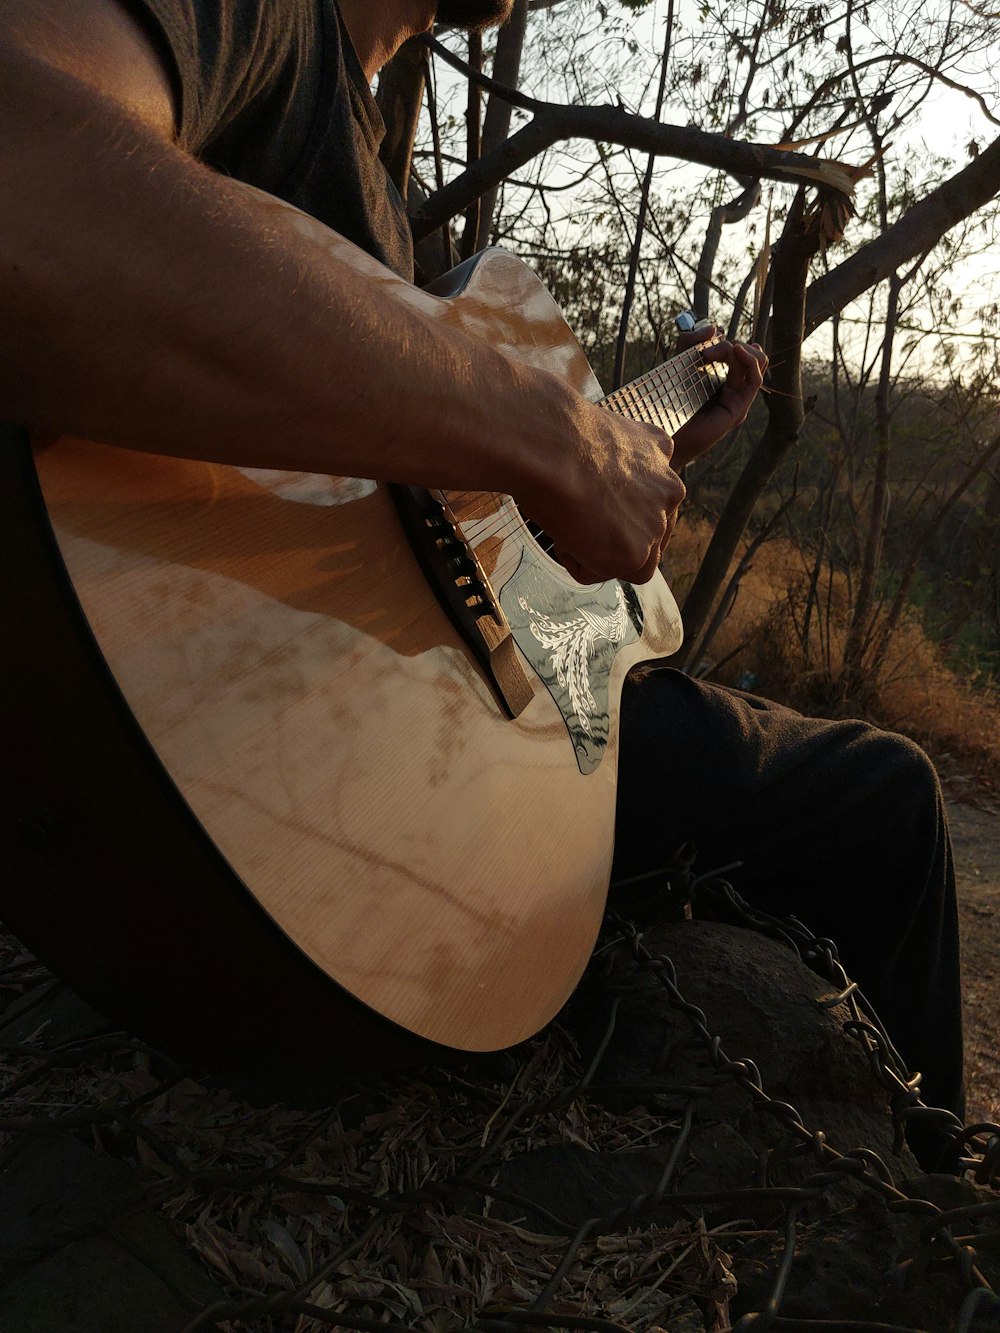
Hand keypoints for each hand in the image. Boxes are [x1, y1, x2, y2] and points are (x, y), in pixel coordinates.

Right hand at [515, 392, 684, 585]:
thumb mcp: (597, 435)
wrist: (548, 444)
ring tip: (567, 521)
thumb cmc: (556, 433)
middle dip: (615, 534)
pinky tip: (560, 528)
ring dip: (593, 548)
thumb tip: (593, 479)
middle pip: (645, 531)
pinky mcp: (632, 555)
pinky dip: (571, 559)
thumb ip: (612, 461)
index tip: (593, 500)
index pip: (649, 494)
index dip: (617, 505)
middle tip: (579, 519)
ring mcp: (654, 526)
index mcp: (660, 452)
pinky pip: (593, 571)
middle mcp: (669, 490)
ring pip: (624, 558)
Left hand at [670, 324, 766, 469]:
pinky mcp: (738, 410)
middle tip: (706, 354)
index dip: (724, 344)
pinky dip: (751, 361)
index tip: (703, 349)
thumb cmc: (667, 401)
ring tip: (719, 353)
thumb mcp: (678, 362)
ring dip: (741, 351)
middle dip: (730, 346)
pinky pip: (755, 379)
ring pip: (756, 364)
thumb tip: (715, 327)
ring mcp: (737, 400)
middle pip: (750, 356)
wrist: (664, 431)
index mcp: (721, 379)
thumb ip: (690, 342)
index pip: (739, 353)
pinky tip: (738, 350)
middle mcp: (733, 389)